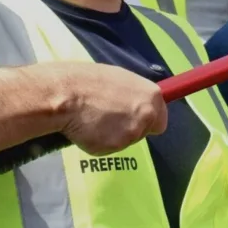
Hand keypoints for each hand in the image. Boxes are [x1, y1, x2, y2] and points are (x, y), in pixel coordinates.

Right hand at [52, 62, 167, 155]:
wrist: (66, 94)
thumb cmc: (89, 80)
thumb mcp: (119, 79)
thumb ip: (134, 95)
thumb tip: (135, 103)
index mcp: (152, 95)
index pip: (161, 118)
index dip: (148, 120)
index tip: (136, 118)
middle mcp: (147, 115)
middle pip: (145, 131)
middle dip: (132, 128)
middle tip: (111, 120)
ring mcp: (132, 132)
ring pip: (126, 140)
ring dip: (114, 135)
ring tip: (93, 120)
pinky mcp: (115, 147)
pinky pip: (109, 148)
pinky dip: (99, 142)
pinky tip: (86, 129)